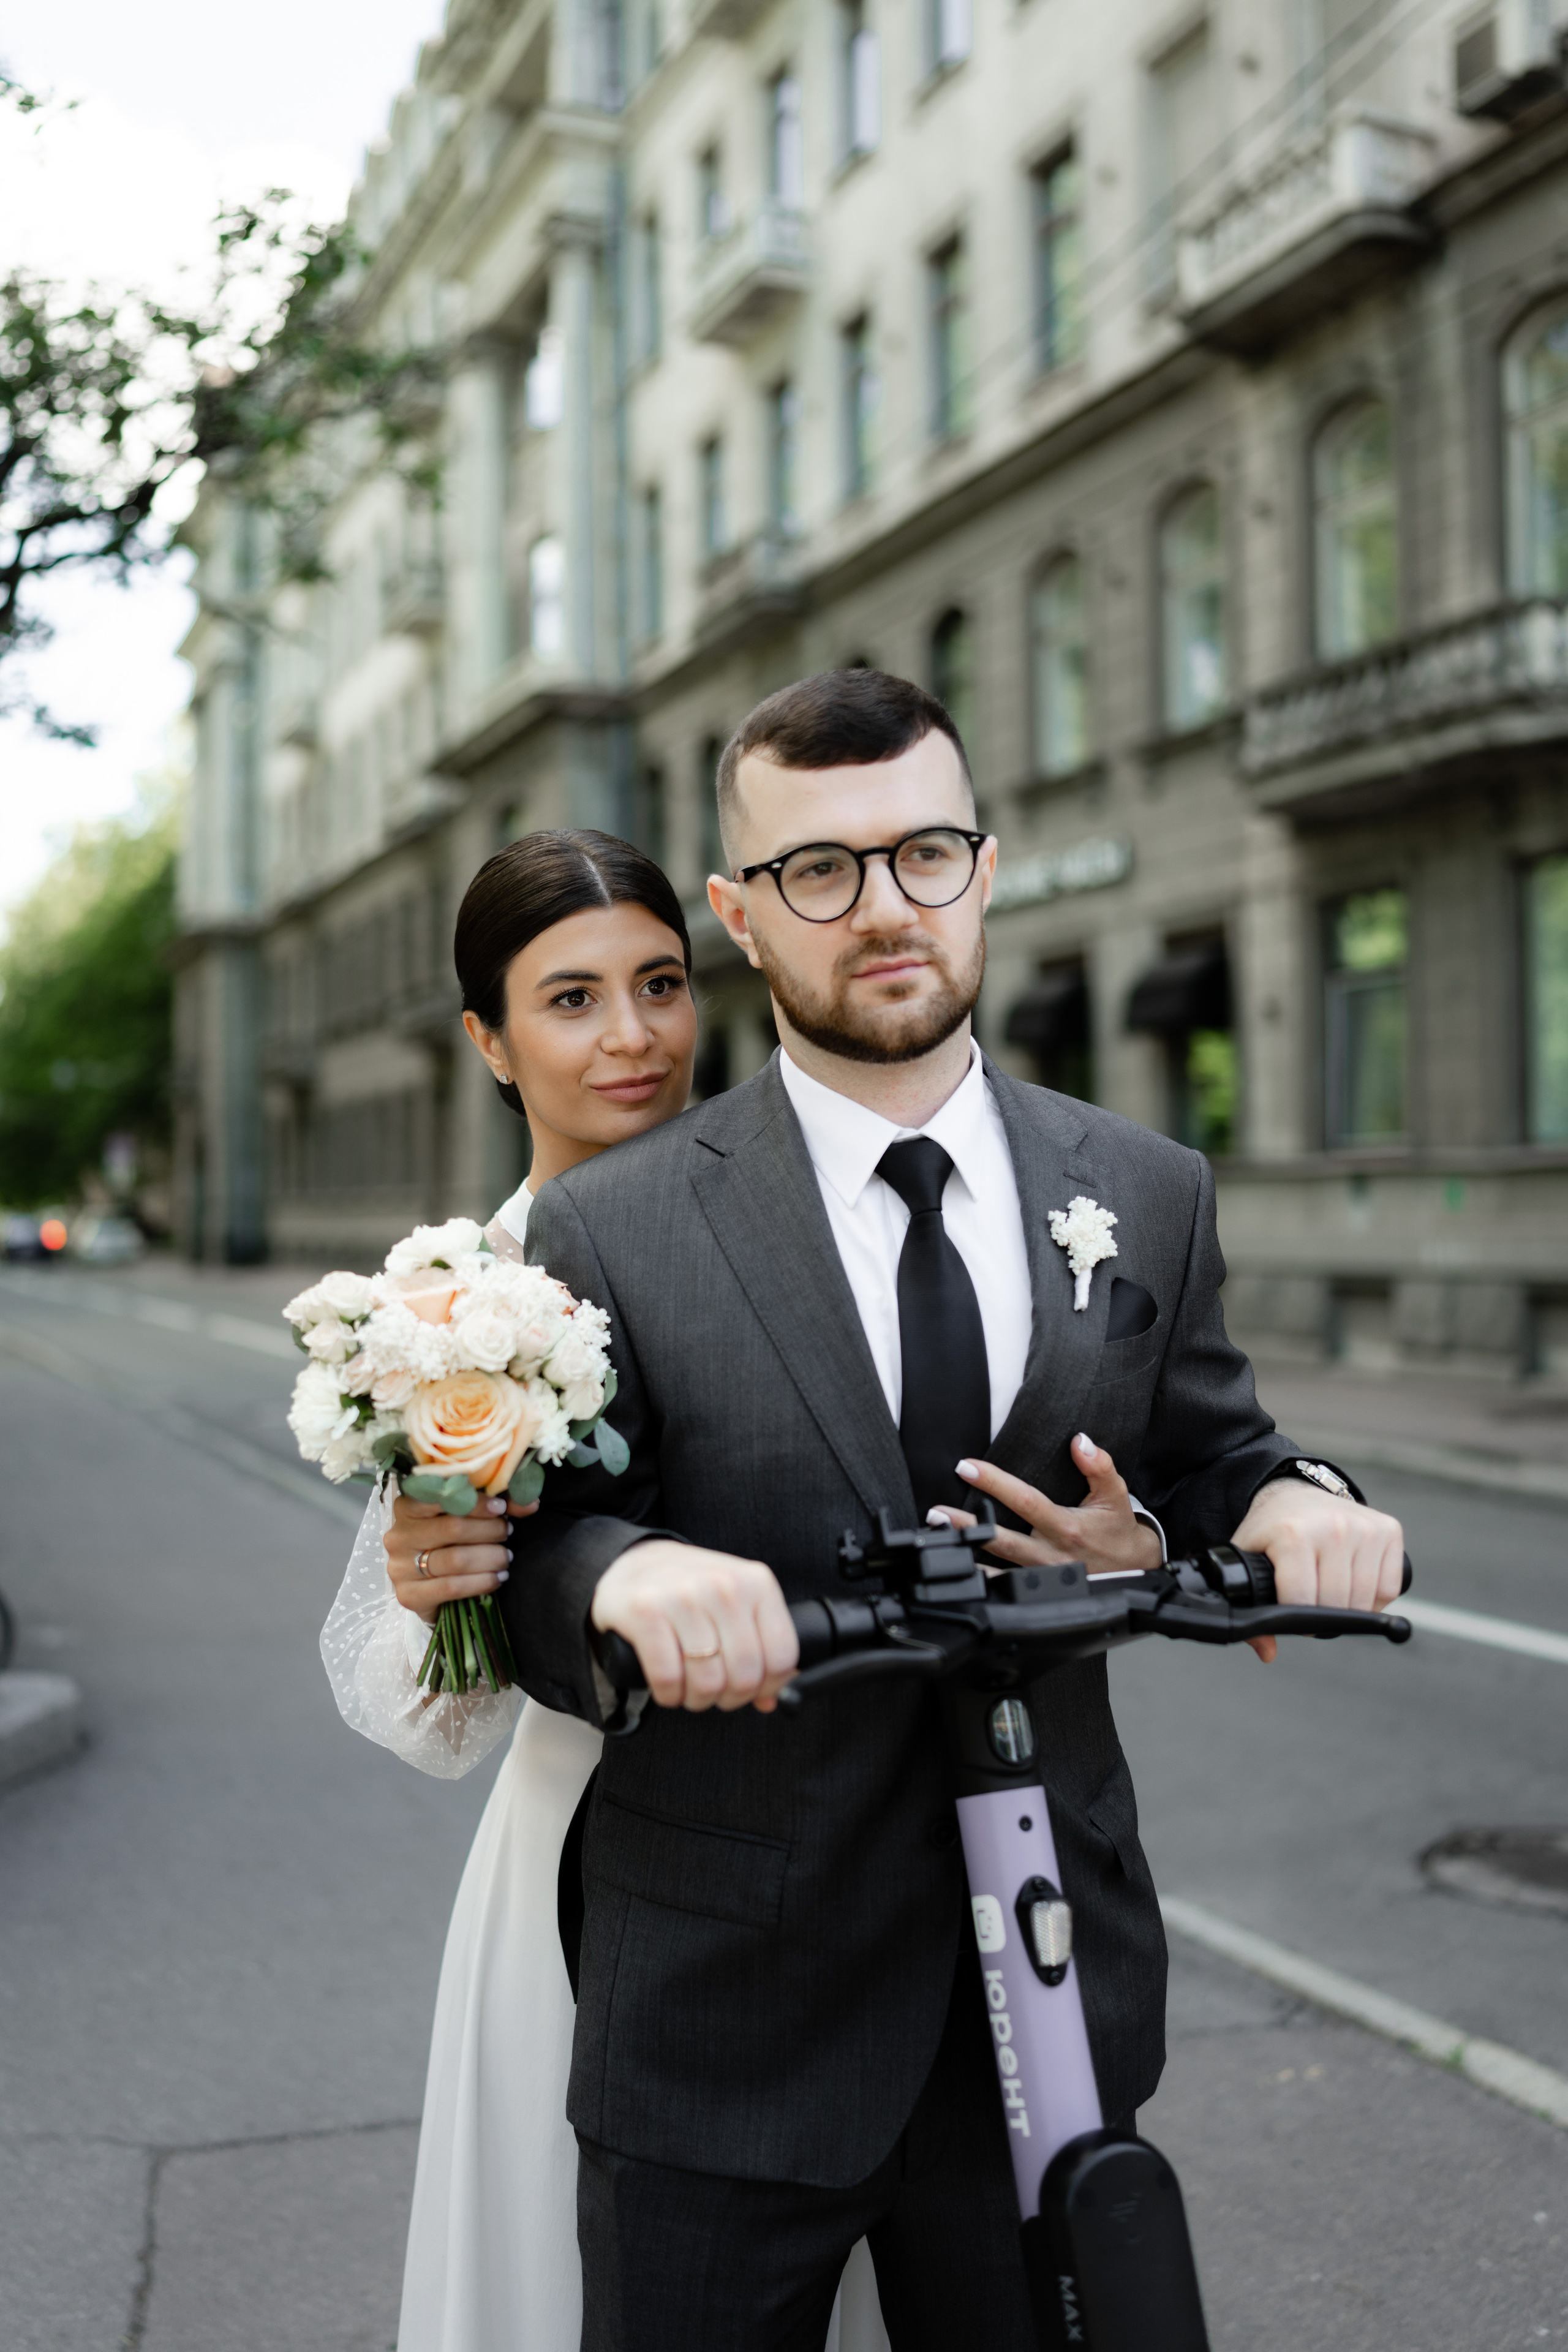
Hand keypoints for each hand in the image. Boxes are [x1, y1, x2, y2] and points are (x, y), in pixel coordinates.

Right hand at [384, 1489, 537, 1623]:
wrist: (431, 1591)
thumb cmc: (450, 1545)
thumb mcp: (467, 1520)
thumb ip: (495, 1508)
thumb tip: (531, 1502)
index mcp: (407, 1507)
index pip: (441, 1497)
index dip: (475, 1502)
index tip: (501, 1508)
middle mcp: (398, 1535)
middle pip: (453, 1528)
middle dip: (489, 1530)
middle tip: (507, 1532)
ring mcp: (399, 1567)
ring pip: (455, 1559)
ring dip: (489, 1557)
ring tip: (506, 1557)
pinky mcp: (408, 1595)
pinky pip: (451, 1587)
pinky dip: (481, 1582)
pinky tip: (497, 1578)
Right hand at [590, 1538, 799, 1713]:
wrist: (633, 1562)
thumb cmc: (691, 1590)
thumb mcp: (735, 1605)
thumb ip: (759, 1646)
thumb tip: (770, 1700)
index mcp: (757, 1583)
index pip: (782, 1657)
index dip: (768, 1687)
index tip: (752, 1691)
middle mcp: (725, 1586)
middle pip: (745, 1676)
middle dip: (730, 1698)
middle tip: (716, 1694)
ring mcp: (685, 1596)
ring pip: (707, 1682)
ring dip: (698, 1699)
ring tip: (690, 1689)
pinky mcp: (647, 1610)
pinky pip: (668, 1678)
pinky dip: (669, 1695)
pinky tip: (668, 1687)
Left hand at [933, 1435, 1163, 1577]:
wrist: (1134, 1570)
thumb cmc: (1118, 1530)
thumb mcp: (1115, 1494)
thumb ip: (1099, 1465)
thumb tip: (1080, 1440)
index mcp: (1067, 1527)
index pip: (1025, 1501)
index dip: (994, 1483)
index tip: (967, 1467)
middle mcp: (1051, 1554)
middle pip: (1003, 1539)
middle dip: (968, 1525)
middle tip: (937, 1513)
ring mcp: (1043, 1576)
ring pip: (999, 1568)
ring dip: (967, 1554)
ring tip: (938, 1541)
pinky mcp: (1039, 1589)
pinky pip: (1005, 1587)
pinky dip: (981, 1580)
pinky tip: (959, 1569)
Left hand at [1229, 1476, 1404, 1662]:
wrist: (1295, 1493)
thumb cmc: (1271, 1530)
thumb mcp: (1248, 1560)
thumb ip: (1249, 1606)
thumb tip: (1267, 1652)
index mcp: (1293, 1534)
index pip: (1302, 1602)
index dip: (1297, 1619)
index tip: (1292, 1613)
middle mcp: (1332, 1527)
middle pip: (1337, 1605)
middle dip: (1322, 1617)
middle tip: (1311, 1605)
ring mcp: (1364, 1527)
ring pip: (1366, 1601)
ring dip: (1349, 1610)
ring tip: (1330, 1596)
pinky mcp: (1389, 1529)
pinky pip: (1389, 1588)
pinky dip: (1375, 1599)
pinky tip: (1354, 1586)